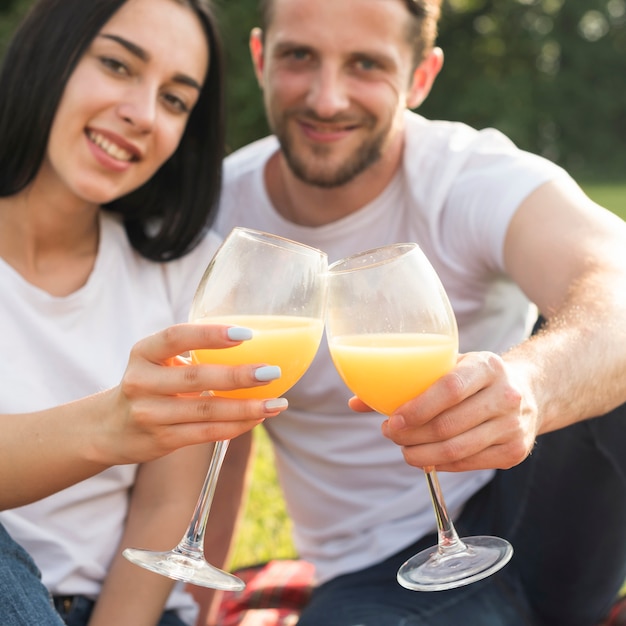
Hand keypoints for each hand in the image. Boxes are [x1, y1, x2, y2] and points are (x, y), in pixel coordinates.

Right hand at [98, 323, 286, 464]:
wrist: (109, 428)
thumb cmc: (148, 384)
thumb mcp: (156, 361)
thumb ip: (190, 352)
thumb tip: (254, 343)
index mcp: (144, 353)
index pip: (176, 336)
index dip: (210, 334)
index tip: (246, 334)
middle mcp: (142, 382)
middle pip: (196, 378)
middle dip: (239, 376)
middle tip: (272, 372)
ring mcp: (150, 413)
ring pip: (207, 410)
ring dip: (247, 408)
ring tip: (277, 403)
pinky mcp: (162, 440)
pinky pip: (207, 432)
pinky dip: (237, 425)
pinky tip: (258, 418)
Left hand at [378, 351, 538, 471]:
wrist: (529, 390)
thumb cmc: (473, 377)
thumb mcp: (448, 366)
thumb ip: (406, 381)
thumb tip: (354, 402)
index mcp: (487, 366)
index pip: (450, 389)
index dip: (417, 409)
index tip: (391, 420)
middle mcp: (506, 395)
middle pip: (448, 425)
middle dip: (411, 435)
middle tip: (389, 433)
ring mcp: (513, 426)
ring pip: (456, 450)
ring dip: (421, 454)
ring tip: (403, 448)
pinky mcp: (514, 452)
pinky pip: (467, 464)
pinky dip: (440, 464)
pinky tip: (425, 456)